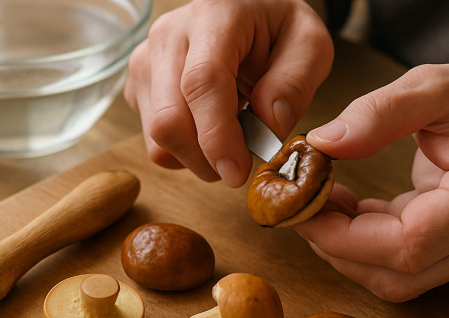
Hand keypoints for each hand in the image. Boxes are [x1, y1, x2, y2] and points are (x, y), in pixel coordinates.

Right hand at [124, 0, 332, 186]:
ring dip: (197, 158)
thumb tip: (268, 128)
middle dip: (207, 158)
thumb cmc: (278, 30)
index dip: (217, 135)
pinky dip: (184, 151)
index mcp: (214, 16)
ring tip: (230, 139)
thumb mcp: (310, 47)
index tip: (237, 171)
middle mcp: (169, 36)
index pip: (202, 83)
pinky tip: (209, 129)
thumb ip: (294, 85)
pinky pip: (153, 140)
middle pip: (169, 119)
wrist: (248, 13)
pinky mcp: (139, 86)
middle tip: (241, 164)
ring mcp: (147, 61)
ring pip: (157, 137)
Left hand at [296, 59, 448, 301]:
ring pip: (397, 280)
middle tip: (300, 204)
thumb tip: (321, 144)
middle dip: (336, 247)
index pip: (408, 244)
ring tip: (321, 201)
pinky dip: (366, 244)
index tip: (303, 207)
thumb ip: (378, 112)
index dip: (344, 237)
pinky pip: (404, 265)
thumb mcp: (438, 85)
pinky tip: (345, 208)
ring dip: (347, 250)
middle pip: (397, 275)